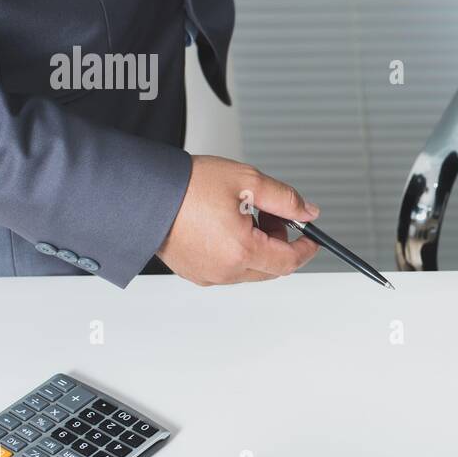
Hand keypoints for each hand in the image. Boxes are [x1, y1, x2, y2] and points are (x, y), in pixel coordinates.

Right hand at [157, 155, 320, 285]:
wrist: (145, 193)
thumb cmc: (188, 186)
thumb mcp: (248, 181)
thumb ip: (285, 199)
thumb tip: (308, 213)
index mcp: (241, 251)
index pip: (289, 261)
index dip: (306, 249)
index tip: (312, 237)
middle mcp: (225, 270)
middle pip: (272, 268)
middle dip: (281, 243)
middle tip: (273, 214)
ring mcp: (208, 275)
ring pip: (251, 269)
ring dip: (259, 246)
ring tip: (245, 213)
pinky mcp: (194, 272)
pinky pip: (228, 268)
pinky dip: (238, 251)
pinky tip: (228, 225)